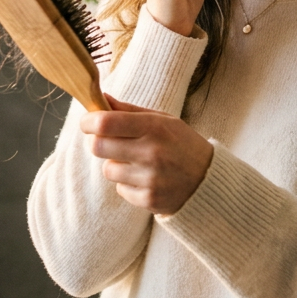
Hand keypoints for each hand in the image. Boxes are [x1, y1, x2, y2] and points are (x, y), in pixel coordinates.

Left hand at [81, 95, 213, 214]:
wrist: (208, 180)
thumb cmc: (181, 144)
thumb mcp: (163, 120)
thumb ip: (129, 111)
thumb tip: (101, 98)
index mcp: (154, 127)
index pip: (106, 123)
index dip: (89, 121)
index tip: (88, 122)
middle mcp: (151, 152)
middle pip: (98, 146)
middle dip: (97, 142)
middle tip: (107, 141)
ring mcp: (150, 178)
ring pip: (108, 170)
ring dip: (115, 165)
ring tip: (135, 162)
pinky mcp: (149, 199)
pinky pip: (120, 189)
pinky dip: (127, 184)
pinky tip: (145, 179)